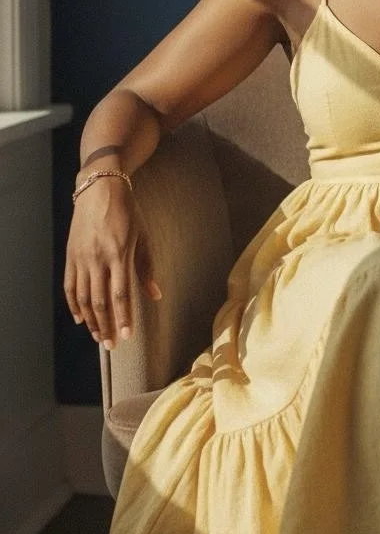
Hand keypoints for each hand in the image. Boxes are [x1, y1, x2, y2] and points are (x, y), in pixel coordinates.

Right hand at [64, 177, 161, 348]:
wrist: (100, 188)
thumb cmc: (127, 212)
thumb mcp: (143, 237)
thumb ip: (146, 268)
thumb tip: (155, 295)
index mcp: (119, 253)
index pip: (121, 294)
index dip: (123, 317)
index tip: (126, 336)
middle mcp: (98, 257)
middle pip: (100, 300)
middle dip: (106, 325)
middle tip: (111, 345)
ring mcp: (81, 256)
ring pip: (83, 296)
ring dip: (90, 319)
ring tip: (97, 336)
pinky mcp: (70, 254)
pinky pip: (69, 285)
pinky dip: (73, 304)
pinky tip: (79, 317)